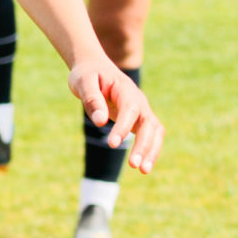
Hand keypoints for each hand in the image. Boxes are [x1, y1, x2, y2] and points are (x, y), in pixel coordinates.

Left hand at [70, 58, 163, 173]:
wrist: (95, 67)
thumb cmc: (87, 74)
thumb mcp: (83, 82)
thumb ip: (92, 100)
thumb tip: (100, 123)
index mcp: (125, 89)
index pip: (130, 109)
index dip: (123, 127)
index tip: (112, 144)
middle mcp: (138, 100)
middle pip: (148, 123)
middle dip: (143, 145)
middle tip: (133, 165)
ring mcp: (141, 110)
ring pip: (155, 130)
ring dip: (151, 150)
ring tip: (143, 170)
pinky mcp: (139, 119)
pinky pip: (151, 135)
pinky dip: (150, 149)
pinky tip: (143, 166)